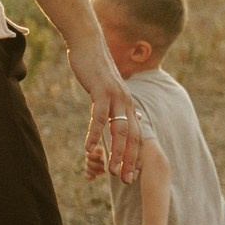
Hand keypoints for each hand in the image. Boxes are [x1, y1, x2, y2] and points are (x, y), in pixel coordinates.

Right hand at [69, 37, 139, 182]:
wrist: (87, 44)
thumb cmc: (94, 68)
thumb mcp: (107, 90)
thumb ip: (113, 105)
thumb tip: (118, 119)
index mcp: (128, 104)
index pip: (137, 136)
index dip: (135, 157)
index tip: (133, 175)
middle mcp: (127, 102)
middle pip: (132, 137)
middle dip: (131, 161)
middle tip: (127, 181)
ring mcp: (115, 97)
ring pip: (120, 130)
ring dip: (117, 152)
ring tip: (112, 171)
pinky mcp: (101, 91)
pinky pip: (99, 117)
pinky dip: (95, 134)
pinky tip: (89, 148)